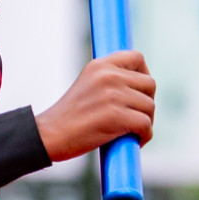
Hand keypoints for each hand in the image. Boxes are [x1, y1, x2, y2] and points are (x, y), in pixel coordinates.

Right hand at [35, 50, 154, 162]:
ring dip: (146, 122)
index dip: (144, 74)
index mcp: (99, 65)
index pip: (137, 57)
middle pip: (150, 84)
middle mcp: (108, 75)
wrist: (48, 136)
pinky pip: (146, 124)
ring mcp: (112, 95)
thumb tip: (140, 88)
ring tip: (132, 132)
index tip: (140, 91)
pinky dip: (144, 136)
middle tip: (136, 117)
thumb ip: (110, 81)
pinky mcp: (116, 116)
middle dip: (147, 102)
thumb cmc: (68, 117)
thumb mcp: (88, 86)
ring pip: (150, 106)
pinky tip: (134, 141)